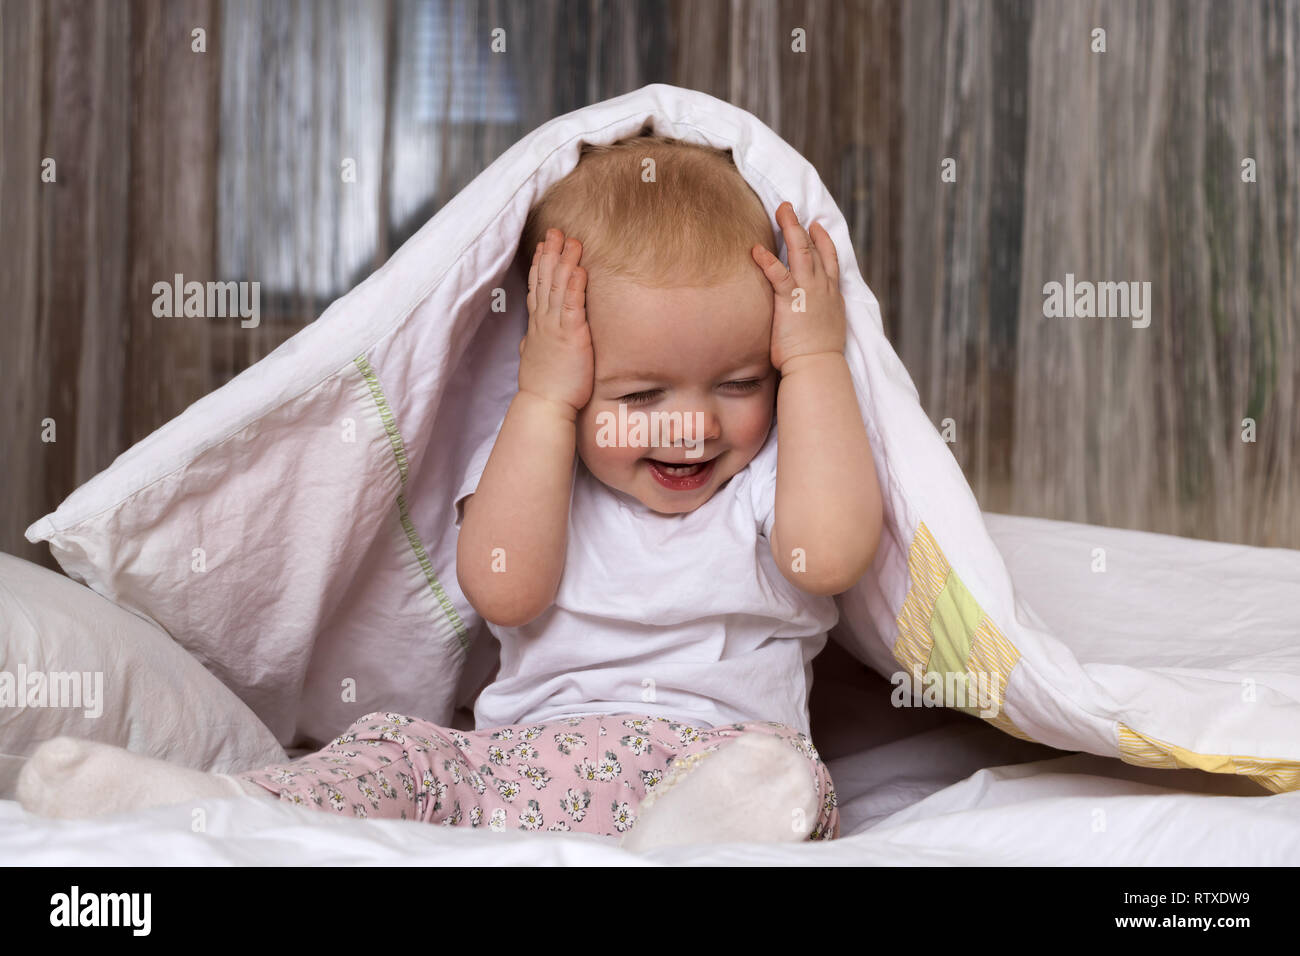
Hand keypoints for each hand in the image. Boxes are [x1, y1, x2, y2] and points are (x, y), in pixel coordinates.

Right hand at [519, 228, 592, 416]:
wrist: (545, 405)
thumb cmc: (543, 387)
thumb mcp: (535, 359)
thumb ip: (533, 344)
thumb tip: (528, 339)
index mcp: (537, 326)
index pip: (537, 288)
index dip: (539, 265)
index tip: (543, 246)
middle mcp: (544, 322)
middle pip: (545, 280)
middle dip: (550, 254)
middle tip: (554, 231)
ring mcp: (556, 327)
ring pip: (558, 287)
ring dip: (564, 261)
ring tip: (570, 240)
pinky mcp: (572, 336)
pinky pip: (573, 305)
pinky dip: (575, 285)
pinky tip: (579, 268)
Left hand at [751, 202, 845, 372]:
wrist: (818, 365)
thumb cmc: (818, 356)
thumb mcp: (824, 329)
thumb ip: (816, 315)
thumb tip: (808, 318)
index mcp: (832, 295)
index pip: (830, 260)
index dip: (823, 240)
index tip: (816, 226)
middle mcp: (822, 288)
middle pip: (814, 248)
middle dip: (801, 226)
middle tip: (789, 208)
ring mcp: (808, 291)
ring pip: (801, 251)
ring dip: (790, 228)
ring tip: (780, 210)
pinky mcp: (790, 300)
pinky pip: (778, 274)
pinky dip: (767, 260)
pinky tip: (756, 249)